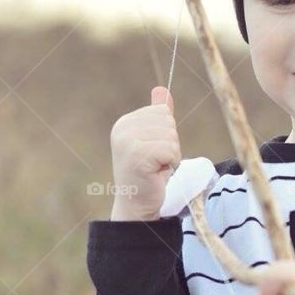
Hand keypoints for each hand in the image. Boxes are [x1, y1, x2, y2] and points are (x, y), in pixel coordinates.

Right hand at [108, 86, 181, 220]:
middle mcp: (122, 128)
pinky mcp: (137, 155)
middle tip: (155, 161)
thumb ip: (157, 116)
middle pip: (168, 122)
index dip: (166, 133)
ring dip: (171, 155)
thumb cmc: (148, 173)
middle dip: (170, 144)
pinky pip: (171, 150)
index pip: (162, 111)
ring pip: (171, 136)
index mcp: (124, 122)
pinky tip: (156, 173)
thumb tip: (162, 90)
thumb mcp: (154, 140)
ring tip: (155, 167)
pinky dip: (170, 163)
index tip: (153, 151)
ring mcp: (128, 141)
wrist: (136, 204)